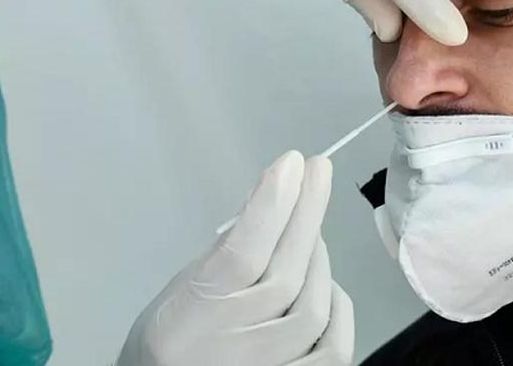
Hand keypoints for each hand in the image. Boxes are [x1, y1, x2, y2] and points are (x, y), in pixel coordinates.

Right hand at [117, 152, 352, 365]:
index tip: (292, 165)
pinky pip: (333, 350)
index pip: (240, 254)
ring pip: (312, 309)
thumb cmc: (173, 338)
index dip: (271, 206)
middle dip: (305, 215)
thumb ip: (226, 249)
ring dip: (319, 262)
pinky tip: (329, 287)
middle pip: (284, 276)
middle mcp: (224, 352)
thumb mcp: (182, 288)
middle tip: (318, 175)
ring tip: (311, 237)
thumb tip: (270, 195)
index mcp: (189, 319)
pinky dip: (339, 311)